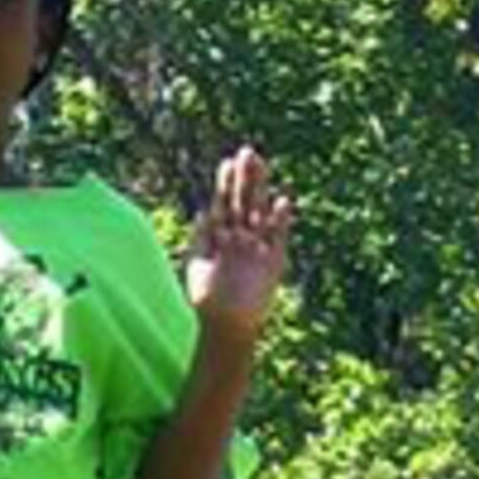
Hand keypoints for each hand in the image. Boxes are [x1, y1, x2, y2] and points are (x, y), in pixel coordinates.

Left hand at [186, 145, 294, 333]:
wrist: (226, 326)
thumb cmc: (206, 299)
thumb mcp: (197, 264)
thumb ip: (200, 238)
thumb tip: (204, 212)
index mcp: (220, 236)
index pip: (224, 203)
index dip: (226, 184)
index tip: (227, 162)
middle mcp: (240, 237)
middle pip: (243, 201)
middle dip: (246, 178)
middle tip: (248, 152)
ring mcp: (257, 247)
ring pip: (260, 212)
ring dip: (262, 190)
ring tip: (262, 165)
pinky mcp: (273, 262)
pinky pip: (277, 236)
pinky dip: (280, 220)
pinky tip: (282, 201)